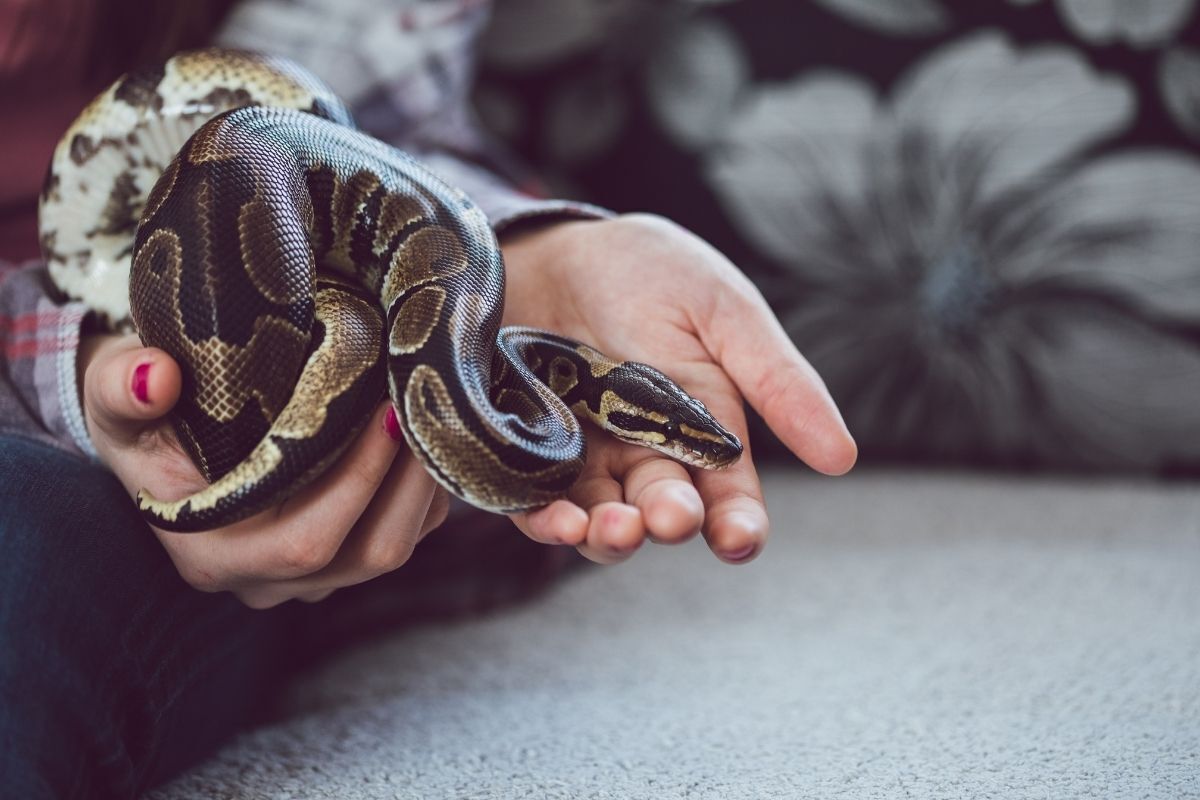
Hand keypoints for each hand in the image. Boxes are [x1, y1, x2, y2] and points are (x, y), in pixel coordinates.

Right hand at [78, 334, 447, 608]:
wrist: (157, 432)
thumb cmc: (140, 412)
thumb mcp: (113, 391)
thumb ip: (122, 386)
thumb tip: (155, 378)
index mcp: (211, 555)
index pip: (305, 542)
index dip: (357, 483)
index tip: (385, 412)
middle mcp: (265, 580)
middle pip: (369, 555)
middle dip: (411, 482)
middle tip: (429, 408)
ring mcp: (309, 577)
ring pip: (396, 547)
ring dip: (426, 485)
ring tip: (436, 414)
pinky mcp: (341, 556)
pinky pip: (407, 532)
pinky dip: (425, 488)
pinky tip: (427, 433)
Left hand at [499, 214, 856, 564]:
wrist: (555, 245)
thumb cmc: (649, 273)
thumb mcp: (723, 313)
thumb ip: (777, 382)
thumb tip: (841, 456)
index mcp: (705, 430)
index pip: (730, 496)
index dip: (737, 525)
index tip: (737, 538)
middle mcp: (647, 455)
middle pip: (664, 511)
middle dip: (669, 519)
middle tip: (668, 515)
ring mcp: (585, 458)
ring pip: (602, 521)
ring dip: (609, 535)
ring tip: (611, 526)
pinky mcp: (526, 453)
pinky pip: (532, 502)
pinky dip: (545, 520)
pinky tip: (557, 521)